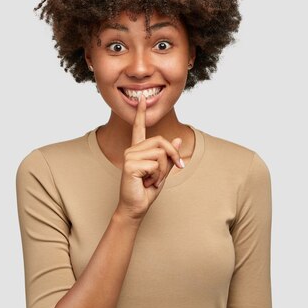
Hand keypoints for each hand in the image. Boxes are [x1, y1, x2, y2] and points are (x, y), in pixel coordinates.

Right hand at [116, 93, 184, 220]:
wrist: (136, 207)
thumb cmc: (146, 191)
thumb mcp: (163, 172)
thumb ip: (169, 156)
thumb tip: (178, 139)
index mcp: (138, 150)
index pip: (139, 128)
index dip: (140, 114)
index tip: (142, 99)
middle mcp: (132, 150)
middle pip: (161, 141)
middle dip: (172, 156)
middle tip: (174, 169)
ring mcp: (129, 156)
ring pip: (160, 154)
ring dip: (163, 171)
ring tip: (153, 180)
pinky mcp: (130, 164)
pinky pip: (156, 164)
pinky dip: (158, 176)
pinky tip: (147, 183)